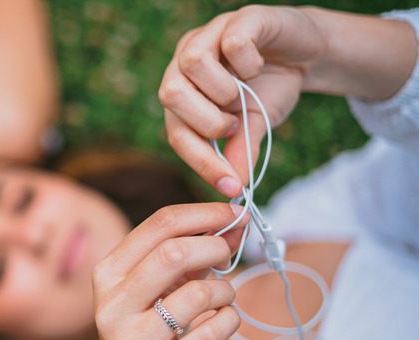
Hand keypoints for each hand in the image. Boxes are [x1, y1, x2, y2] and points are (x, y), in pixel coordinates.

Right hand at [93, 203, 245, 339]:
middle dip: (216, 248)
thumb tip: (236, 222)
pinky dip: (230, 321)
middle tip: (229, 257)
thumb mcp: (158, 289)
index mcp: (106, 275)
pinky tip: (221, 325)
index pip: (158, 225)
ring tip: (222, 301)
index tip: (234, 212)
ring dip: (226, 292)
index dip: (204, 213)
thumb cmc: (153, 332)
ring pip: (200, 293)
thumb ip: (191, 254)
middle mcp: (110, 307)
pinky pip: (214, 332)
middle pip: (175, 253)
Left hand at [159, 6, 325, 195]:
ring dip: (222, 92)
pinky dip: (248, 63)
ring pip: (191, 63)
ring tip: (242, 95)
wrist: (304, 52)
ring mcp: (209, 35)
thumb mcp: (254, 125)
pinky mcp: (240, 18)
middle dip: (205, 122)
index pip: (176, 131)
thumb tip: (236, 186)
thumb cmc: (269, 89)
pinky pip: (232, 41)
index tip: (230, 186)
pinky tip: (258, 66)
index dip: (200, 162)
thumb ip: (241, 150)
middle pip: (169, 94)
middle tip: (234, 125)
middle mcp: (185, 62)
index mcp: (182, 92)